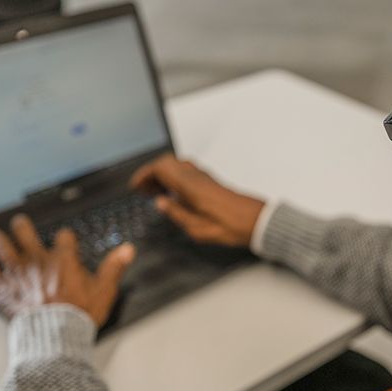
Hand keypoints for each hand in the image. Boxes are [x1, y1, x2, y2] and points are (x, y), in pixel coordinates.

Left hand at [0, 215, 135, 326]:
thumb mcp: (104, 290)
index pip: (64, 238)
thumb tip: (127, 250)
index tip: (66, 238)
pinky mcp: (5, 289)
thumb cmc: (78, 314)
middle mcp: (39, 261)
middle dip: (23, 227)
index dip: (66, 237)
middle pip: (27, 235)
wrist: (55, 335)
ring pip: (4, 248)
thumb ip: (114, 267)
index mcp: (64, 259)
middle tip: (21, 222)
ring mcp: (19, 273)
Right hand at [130, 155, 264, 247]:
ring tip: (157, 192)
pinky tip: (176, 194)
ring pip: (178, 165)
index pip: (160, 167)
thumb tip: (161, 203)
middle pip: (167, 162)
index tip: (136, 186)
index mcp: (189, 184)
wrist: (255, 221)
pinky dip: (176, 178)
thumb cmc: (230, 225)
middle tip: (144, 190)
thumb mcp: (196, 228)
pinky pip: (187, 172)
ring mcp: (204, 177)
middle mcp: (196, 176)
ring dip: (164, 175)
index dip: (144, 175)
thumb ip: (176, 213)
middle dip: (152, 173)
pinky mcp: (211, 181)